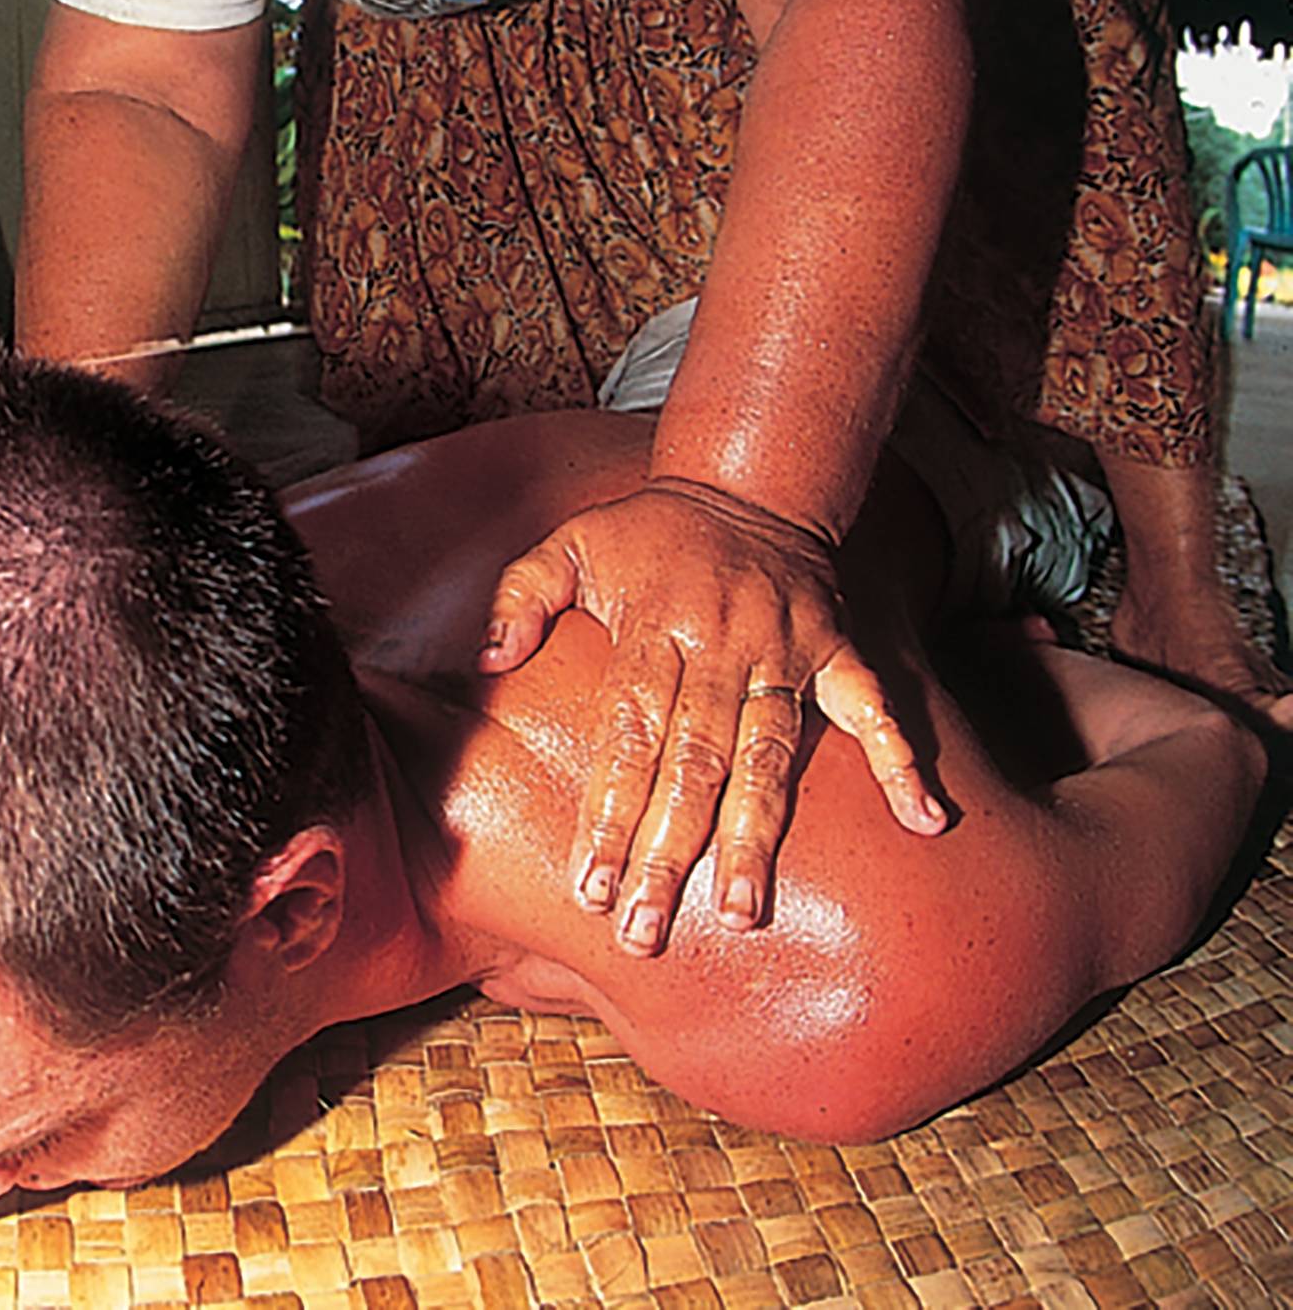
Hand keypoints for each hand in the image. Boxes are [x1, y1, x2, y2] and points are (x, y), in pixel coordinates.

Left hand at [483, 478, 944, 954]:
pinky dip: (904, 762)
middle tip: (646, 930)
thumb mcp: (569, 541)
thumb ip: (521, 597)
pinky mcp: (838, 648)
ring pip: (771, 756)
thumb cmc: (647, 530)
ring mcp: (787, 649)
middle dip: (668, 852)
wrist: (748, 482)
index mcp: (654, 626)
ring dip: (757, 836)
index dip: (609, 813)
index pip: (628, 736)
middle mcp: (721, 644)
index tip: (590, 887)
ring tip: (742, 913)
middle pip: (693, 764)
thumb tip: (486, 658)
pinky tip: (926, 823)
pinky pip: (878, 709)